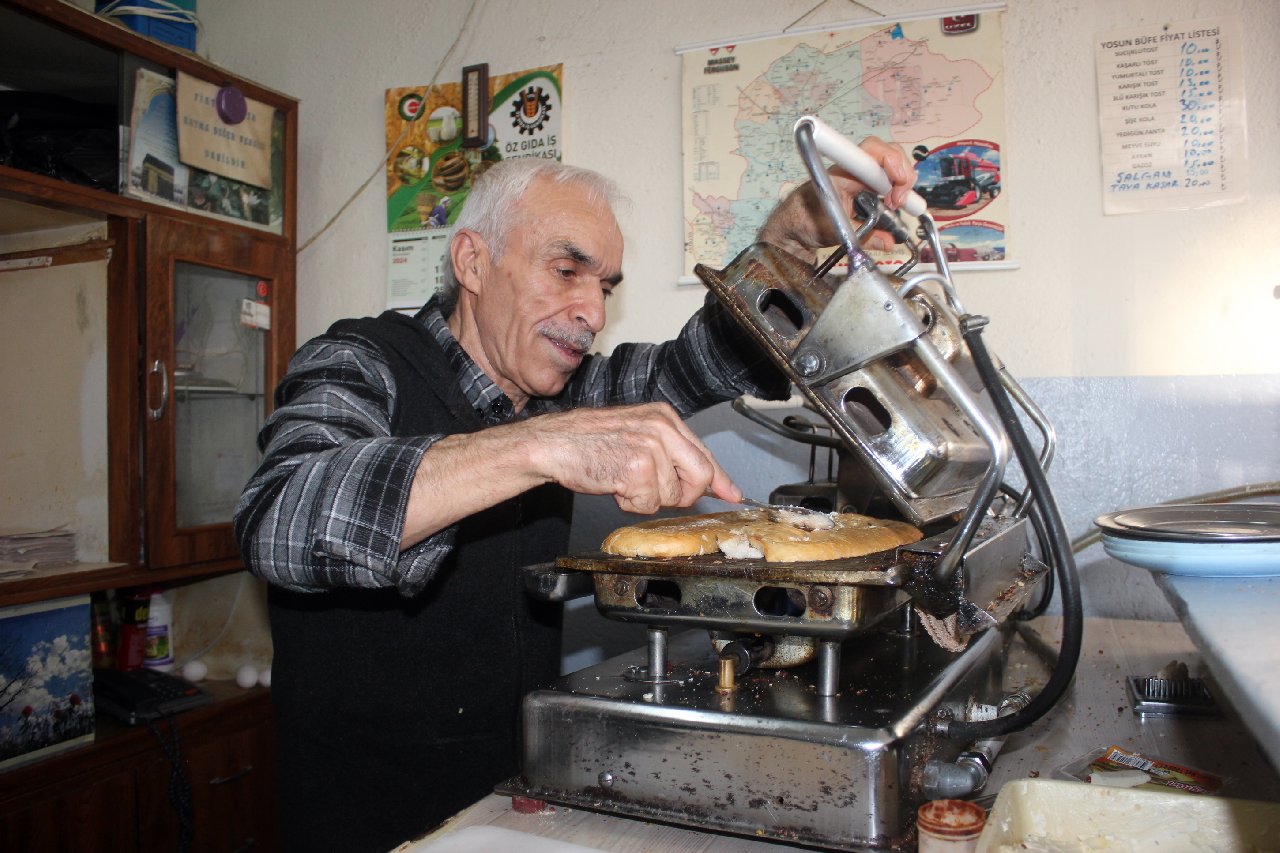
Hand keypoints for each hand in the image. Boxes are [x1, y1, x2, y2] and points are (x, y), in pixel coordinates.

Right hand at [401, 402, 740, 549]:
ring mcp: (650, 444)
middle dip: (679, 495)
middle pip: (699, 477)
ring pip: (672, 494)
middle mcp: (662, 426)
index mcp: (664, 417)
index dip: (719, 480)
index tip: (733, 495)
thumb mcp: (637, 438)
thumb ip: (673, 457)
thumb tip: (711, 483)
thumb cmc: (588, 444)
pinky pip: (647, 502)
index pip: (705, 454)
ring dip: (646, 498)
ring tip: (621, 480)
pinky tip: (613, 484)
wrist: (551, 444)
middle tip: (651, 491)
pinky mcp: (635, 465)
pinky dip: (629, 503)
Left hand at [758, 135, 915, 262]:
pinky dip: (896, 188)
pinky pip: (886, 177)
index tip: (895, 190)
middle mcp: (852, 167)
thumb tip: (888, 242)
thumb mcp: (836, 232)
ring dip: (901, 182)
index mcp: (842, 172)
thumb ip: (865, 236)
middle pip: (888, 153)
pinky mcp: (864, 182)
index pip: (873, 151)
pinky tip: (894, 203)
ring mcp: (860, 173)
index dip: (892, 163)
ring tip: (896, 204)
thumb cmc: (807, 221)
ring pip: (890, 164)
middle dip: (902, 174)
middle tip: (898, 202)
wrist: (794, 224)